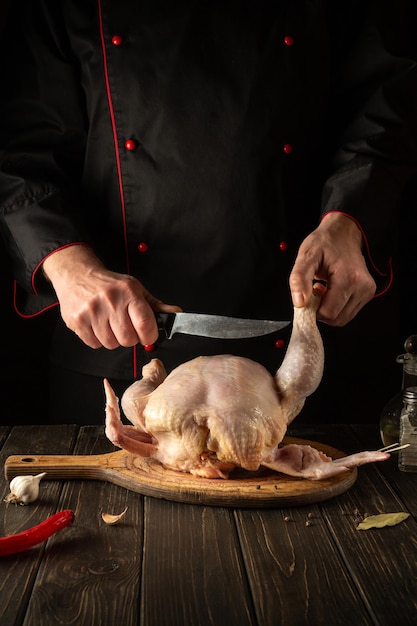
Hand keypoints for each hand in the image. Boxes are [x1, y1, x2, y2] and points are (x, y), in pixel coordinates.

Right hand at [42, 245, 180, 348]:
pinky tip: (97, 325)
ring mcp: (92, 311)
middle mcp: (110, 300)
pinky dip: (97, 339)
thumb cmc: (110, 285)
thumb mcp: (136, 290)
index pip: (145, 325)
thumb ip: (156, 306)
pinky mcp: (77, 320)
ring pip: (111, 344)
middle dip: (130, 338)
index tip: (147, 334)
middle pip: (128, 339)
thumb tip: (176, 314)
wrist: (77, 275)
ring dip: (113, 339)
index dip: (149, 336)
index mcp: (129, 293)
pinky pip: (94, 344)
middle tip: (125, 326)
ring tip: (109, 323)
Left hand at [289, 212, 375, 325]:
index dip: (313, 309)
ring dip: (329, 309)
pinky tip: (331, 290)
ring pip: (343, 318)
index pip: (329, 313)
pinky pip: (348, 312)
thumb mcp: (306, 255)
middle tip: (315, 290)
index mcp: (349, 277)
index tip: (308, 294)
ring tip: (323, 289)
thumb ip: (299, 278)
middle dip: (321, 310)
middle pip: (336, 319)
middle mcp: (362, 287)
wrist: (343, 233)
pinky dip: (337, 307)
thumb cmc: (325, 242)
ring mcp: (367, 291)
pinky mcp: (367, 294)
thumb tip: (300, 302)